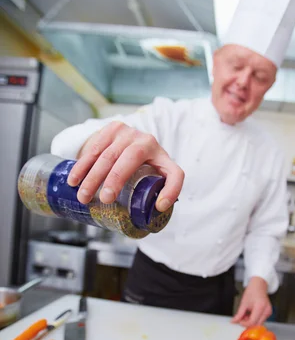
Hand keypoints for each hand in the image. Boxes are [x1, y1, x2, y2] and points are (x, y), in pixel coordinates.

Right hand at [67, 121, 184, 211]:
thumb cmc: (144, 165)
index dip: (172, 190)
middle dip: (116, 179)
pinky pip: (93, 149)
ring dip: (93, 177)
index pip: (174, 173)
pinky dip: (82, 167)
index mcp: (162, 156)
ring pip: (108, 155)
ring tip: (84, 197)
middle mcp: (146, 140)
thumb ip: (159, 190)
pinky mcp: (110, 130)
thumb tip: (158, 209)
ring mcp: (127, 133)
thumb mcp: (156, 174)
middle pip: (131, 159)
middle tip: (105, 199)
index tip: (159, 206)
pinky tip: (74, 180)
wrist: (128, 141)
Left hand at [232, 277, 271, 327]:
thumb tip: (234, 321)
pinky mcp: (268, 313)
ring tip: (246, 314)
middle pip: (256, 324)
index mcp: (260, 307)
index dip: (245, 323)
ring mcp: (268, 312)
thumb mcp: (243, 303)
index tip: (240, 322)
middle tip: (242, 319)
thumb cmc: (252, 291)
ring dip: (251, 321)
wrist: (258, 286)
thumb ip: (239, 314)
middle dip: (248, 323)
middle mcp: (266, 311)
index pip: (252, 322)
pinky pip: (261, 320)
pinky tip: (250, 314)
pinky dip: (254, 319)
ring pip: (258, 323)